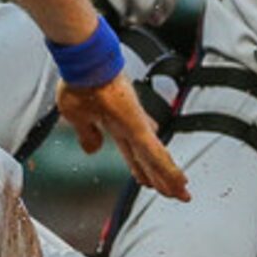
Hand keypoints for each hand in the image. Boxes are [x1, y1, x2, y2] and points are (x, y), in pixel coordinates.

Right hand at [59, 74, 188, 199]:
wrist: (83, 63)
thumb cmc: (77, 82)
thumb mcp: (75, 115)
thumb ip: (87, 134)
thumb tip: (93, 149)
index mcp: (113, 124)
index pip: (132, 152)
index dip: (141, 168)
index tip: (148, 180)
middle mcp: (128, 126)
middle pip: (147, 158)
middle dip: (160, 177)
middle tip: (176, 193)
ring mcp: (135, 124)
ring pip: (156, 158)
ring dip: (168, 177)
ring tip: (181, 193)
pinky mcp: (137, 124)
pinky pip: (155, 152)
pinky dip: (167, 168)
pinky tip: (178, 180)